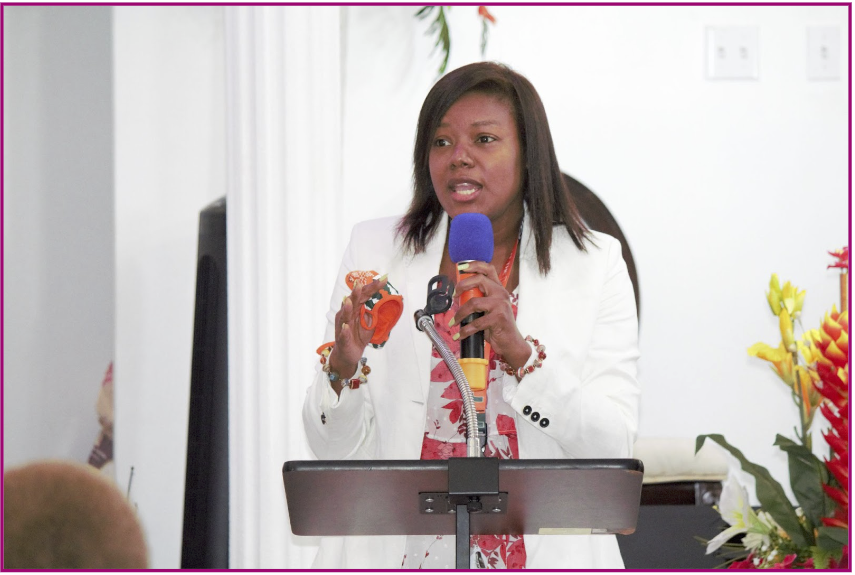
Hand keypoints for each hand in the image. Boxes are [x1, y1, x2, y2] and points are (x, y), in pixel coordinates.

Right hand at [327, 277, 386, 392]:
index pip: (364, 295)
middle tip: (361, 284)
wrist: (348, 355)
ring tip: (349, 301)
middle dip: (356, 293)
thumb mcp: (370, 324)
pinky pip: (342, 334)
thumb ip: (374, 313)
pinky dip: (344, 331)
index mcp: (355, 310)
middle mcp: (347, 315)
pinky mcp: (342, 339)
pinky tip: (346, 326)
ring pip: (344, 315)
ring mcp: (343, 327)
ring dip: (347, 308)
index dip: (372, 287)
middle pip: (352, 301)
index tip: (383, 279)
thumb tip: (383, 302)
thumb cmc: (357, 336)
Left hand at [450, 262, 530, 368]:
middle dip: (462, 285)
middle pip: (479, 280)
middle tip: (454, 296)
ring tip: (453, 322)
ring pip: (474, 302)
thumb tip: (458, 297)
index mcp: (498, 289)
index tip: (461, 267)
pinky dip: (465, 330)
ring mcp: (501, 305)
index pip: (489, 269)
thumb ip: (479, 300)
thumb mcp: (489, 309)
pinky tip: (460, 335)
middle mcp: (501, 294)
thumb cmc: (497, 326)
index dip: (474, 265)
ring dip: (460, 314)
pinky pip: (476, 322)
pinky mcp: (499, 318)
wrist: (511, 343)